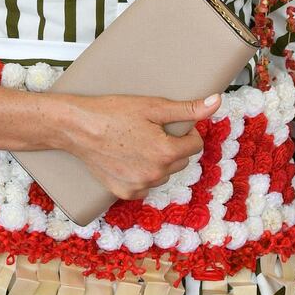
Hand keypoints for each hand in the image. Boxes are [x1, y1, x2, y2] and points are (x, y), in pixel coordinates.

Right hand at [53, 92, 221, 198]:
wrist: (78, 128)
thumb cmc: (114, 112)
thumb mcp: (153, 106)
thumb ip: (188, 109)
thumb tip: (216, 102)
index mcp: (166, 152)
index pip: (195, 145)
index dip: (186, 132)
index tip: (170, 124)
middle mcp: (156, 174)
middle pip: (180, 161)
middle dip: (172, 147)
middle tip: (151, 131)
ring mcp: (139, 185)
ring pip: (162, 174)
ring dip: (157, 162)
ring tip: (137, 143)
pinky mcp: (124, 192)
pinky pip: (144, 186)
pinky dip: (141, 175)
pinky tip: (128, 159)